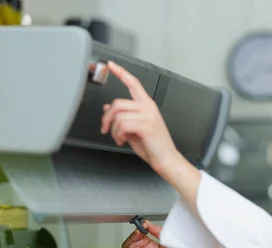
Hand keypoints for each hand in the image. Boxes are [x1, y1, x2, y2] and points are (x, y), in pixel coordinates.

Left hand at [101, 61, 179, 175]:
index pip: (133, 83)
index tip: (111, 64)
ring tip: (119, 137)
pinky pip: (122, 125)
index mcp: (147, 105)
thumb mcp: (134, 128)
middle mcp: (148, 107)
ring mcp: (148, 115)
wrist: (165, 159)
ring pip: (118, 115)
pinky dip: (118, 134)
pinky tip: (123, 140)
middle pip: (117, 103)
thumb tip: (107, 108)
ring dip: (113, 130)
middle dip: (106, 118)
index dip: (121, 72)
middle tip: (105, 129)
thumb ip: (122, 116)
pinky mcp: (146, 125)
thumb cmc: (153, 146)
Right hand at [121, 221, 206, 247]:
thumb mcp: (166, 240)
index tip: (139, 227)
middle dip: (130, 238)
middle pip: (128, 245)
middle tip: (137, 235)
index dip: (135, 232)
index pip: (136, 237)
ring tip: (138, 243)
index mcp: (150, 245)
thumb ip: (156, 231)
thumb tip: (146, 223)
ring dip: (129, 247)